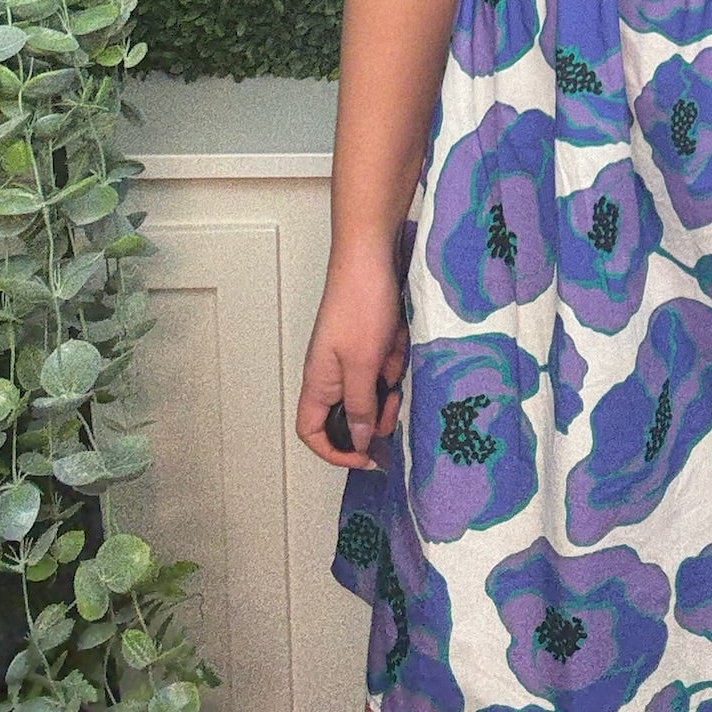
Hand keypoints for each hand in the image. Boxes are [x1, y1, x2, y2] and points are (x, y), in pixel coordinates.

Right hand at [296, 256, 407, 469]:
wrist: (373, 255)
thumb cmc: (360, 307)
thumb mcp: (362, 364)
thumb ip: (360, 406)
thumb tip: (359, 442)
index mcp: (319, 381)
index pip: (312, 431)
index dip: (335, 451)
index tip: (366, 457)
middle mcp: (332, 371)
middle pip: (349, 413)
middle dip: (375, 413)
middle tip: (394, 405)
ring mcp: (352, 353)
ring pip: (373, 387)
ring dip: (388, 379)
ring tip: (395, 357)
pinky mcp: (371, 338)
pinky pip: (385, 362)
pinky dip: (395, 354)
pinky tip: (399, 336)